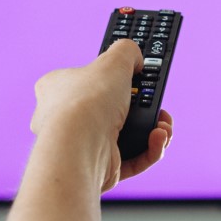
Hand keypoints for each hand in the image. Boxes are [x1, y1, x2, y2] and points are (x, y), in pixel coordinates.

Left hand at [29, 38, 174, 192]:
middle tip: (157, 101)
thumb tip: (135, 57)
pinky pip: (131, 159)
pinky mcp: (99, 169)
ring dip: (151, 128)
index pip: (83, 78)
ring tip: (163, 124)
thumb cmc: (87, 101)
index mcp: (57, 90)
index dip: (111, 76)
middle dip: (142, 106)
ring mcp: (82, 147)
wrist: (78, 147)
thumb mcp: (113, 60)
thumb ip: (127, 51)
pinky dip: (149, 149)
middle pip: (111, 109)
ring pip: (126, 136)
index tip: (136, 75)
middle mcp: (65, 119)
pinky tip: (159, 137)